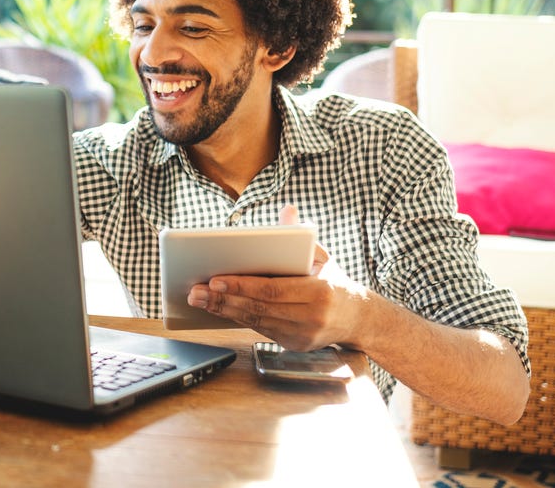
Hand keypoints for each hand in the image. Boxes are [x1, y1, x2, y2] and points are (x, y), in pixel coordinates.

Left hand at [185, 204, 369, 350]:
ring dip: (223, 310)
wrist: (359, 318)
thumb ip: (300, 234)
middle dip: (223, 299)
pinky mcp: (295, 345)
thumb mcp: (321, 255)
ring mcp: (303, 335)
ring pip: (256, 321)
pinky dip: (236, 319)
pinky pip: (260, 331)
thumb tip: (287, 209)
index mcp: (319, 291)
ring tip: (198, 299)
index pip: (273, 288)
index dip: (242, 285)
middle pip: (259, 308)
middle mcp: (312, 316)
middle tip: (195, 291)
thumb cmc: (333, 280)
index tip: (215, 278)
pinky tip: (217, 308)